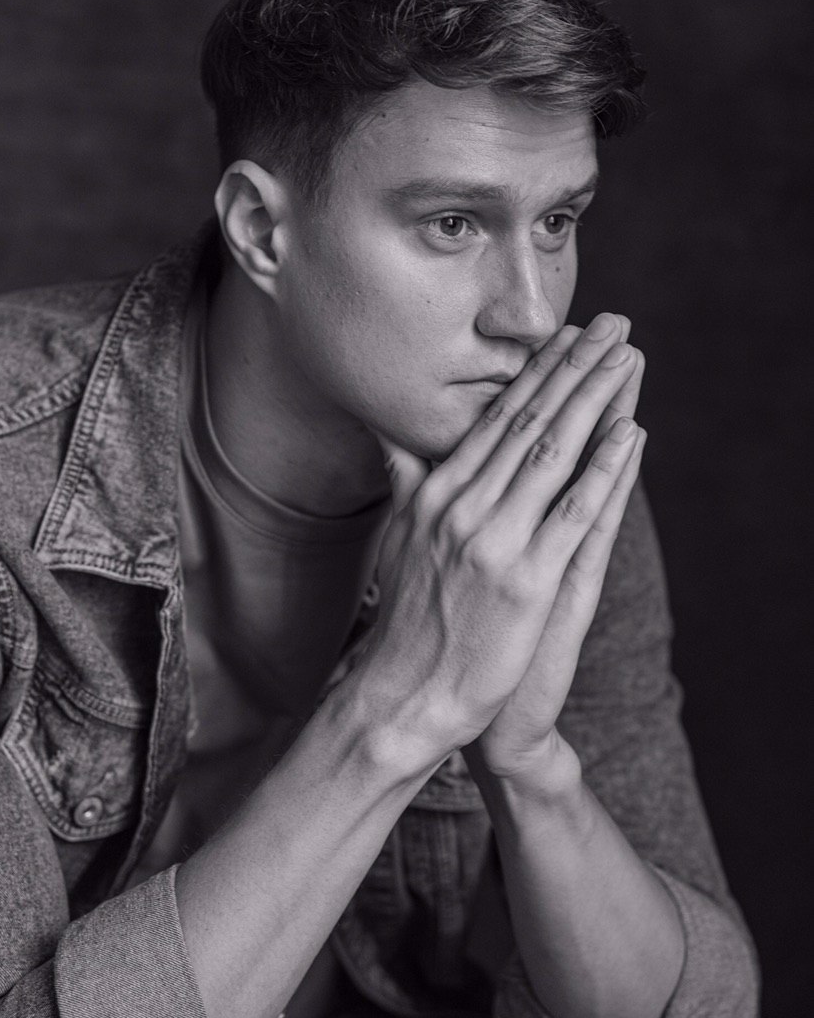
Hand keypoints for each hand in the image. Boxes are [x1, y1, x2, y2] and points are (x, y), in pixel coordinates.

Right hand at [364, 314, 644, 769]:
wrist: (403, 695)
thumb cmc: (406, 620)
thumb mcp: (397, 539)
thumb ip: (404, 480)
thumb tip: (389, 435)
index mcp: (435, 495)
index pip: (493, 420)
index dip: (535, 373)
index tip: (565, 336)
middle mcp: (462, 508)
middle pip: (527, 422)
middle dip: (573, 367)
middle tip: (609, 323)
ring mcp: (494, 543)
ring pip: (553, 453)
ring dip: (594, 398)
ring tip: (625, 356)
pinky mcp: (527, 582)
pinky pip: (573, 514)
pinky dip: (604, 470)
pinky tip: (629, 432)